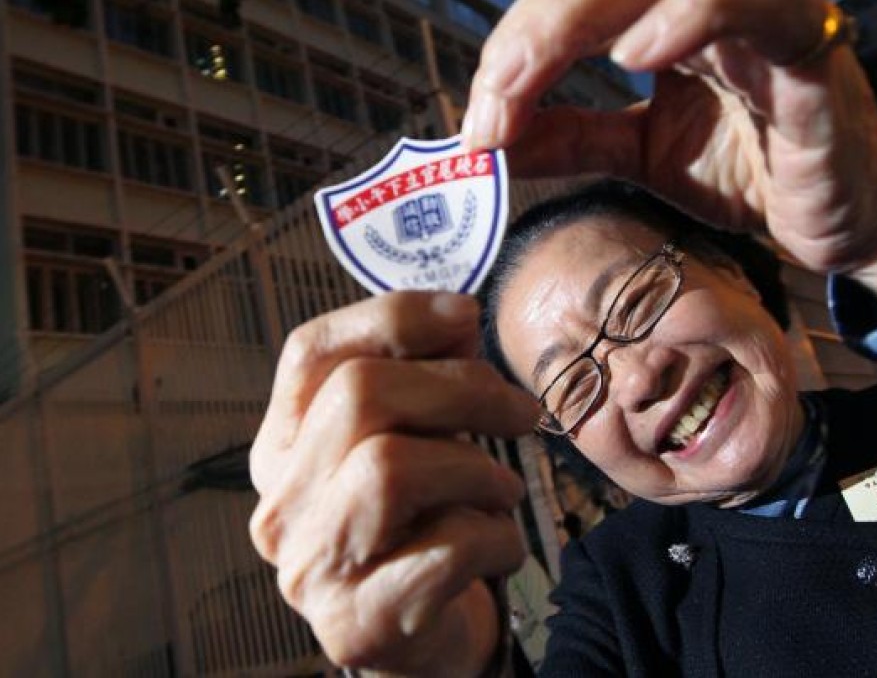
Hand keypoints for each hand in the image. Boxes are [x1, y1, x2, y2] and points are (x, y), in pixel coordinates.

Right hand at [248, 292, 538, 674]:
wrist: (417, 636)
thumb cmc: (418, 523)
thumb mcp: (414, 439)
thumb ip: (424, 377)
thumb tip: (459, 319)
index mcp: (283, 444)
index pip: (312, 352)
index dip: (393, 317)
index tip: (467, 316)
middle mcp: (281, 502)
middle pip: (357, 395)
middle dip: (460, 388)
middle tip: (519, 410)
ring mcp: (310, 567)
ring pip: (390, 468)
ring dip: (476, 468)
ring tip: (502, 488)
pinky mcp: (358, 623)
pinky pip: (443, 549)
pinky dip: (496, 537)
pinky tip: (502, 545)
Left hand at [463, 0, 876, 304]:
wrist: (843, 220)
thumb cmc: (752, 171)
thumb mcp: (641, 155)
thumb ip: (571, 138)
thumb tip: (486, 143)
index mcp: (669, 12)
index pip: (576, 1)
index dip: (515, 50)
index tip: (476, 123)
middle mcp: (711, 0)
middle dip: (531, 32)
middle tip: (489, 101)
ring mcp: (763, 13)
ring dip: (579, 16)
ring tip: (528, 80)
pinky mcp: (809, 47)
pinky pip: (755, 4)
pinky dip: (690, 17)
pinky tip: (636, 57)